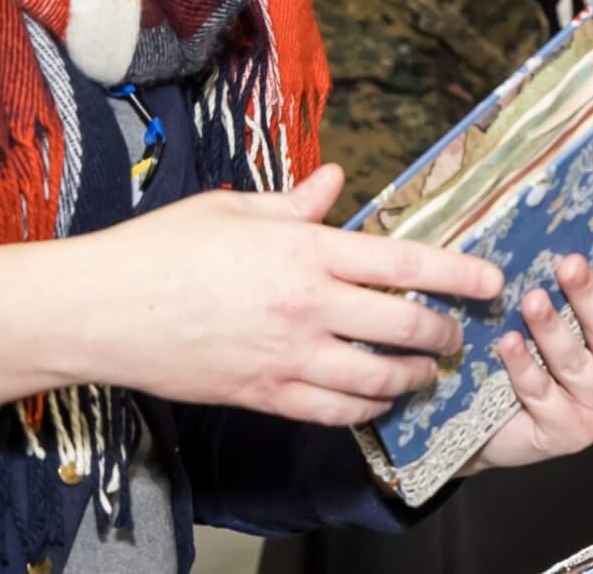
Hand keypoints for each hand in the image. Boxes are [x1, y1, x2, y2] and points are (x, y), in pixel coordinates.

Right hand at [70, 164, 502, 426]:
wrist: (101, 310)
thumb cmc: (163, 249)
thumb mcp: (235, 208)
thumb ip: (297, 202)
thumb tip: (336, 180)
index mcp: (307, 249)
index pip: (407, 263)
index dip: (460, 274)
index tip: (492, 281)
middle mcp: (308, 305)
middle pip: (406, 325)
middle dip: (445, 332)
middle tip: (460, 332)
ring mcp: (288, 356)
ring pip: (378, 379)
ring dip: (414, 377)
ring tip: (427, 371)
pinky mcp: (264, 395)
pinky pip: (334, 413)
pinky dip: (366, 410)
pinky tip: (377, 401)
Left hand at [465, 199, 592, 470]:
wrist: (499, 431)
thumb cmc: (537, 361)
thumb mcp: (563, 320)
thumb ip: (570, 288)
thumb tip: (554, 224)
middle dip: (590, 295)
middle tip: (567, 263)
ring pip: (577, 363)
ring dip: (552, 331)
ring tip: (531, 302)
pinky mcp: (571, 434)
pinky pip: (544, 395)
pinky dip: (524, 368)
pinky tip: (507, 344)